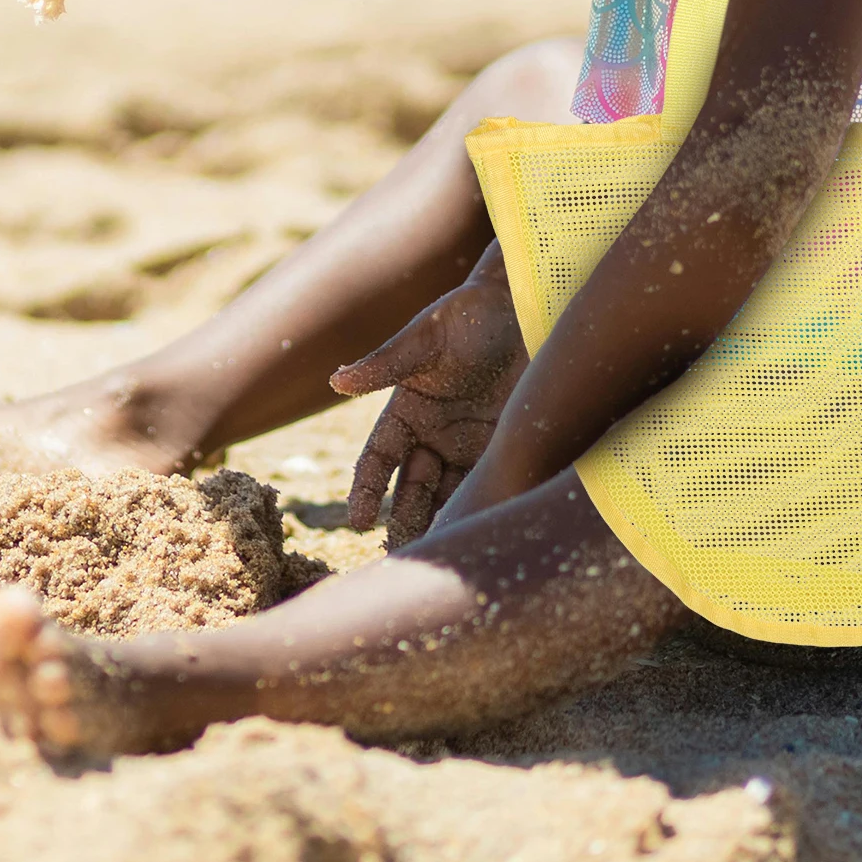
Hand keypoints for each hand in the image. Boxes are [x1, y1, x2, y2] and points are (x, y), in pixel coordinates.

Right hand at [331, 243, 526, 541]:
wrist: (524, 306)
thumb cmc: (468, 315)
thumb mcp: (425, 339)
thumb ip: (386, 364)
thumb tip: (337, 379)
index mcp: (406, 410)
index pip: (377, 459)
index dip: (366, 490)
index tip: (357, 521)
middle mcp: (433, 434)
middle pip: (411, 488)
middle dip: (403, 521)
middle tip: (396, 556)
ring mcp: (468, 442)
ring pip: (447, 494)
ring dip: (440, 523)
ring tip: (438, 553)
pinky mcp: (502, 443)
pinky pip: (487, 481)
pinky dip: (480, 505)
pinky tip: (479, 527)